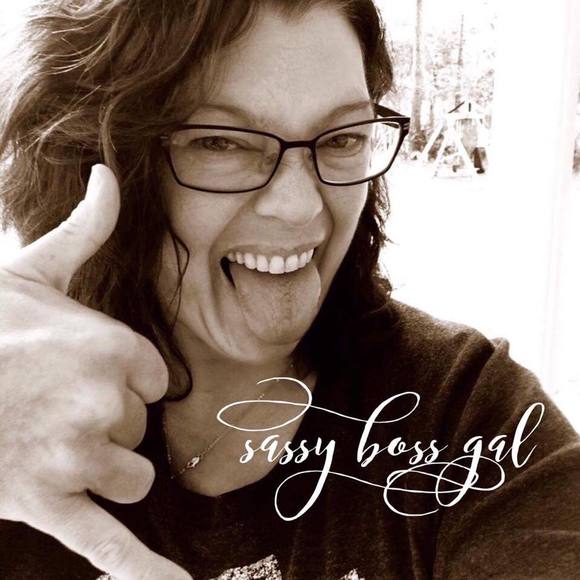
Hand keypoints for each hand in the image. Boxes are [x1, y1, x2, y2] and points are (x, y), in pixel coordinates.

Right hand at [0, 165, 191, 579]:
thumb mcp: (36, 268)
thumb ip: (88, 229)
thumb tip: (109, 176)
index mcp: (116, 349)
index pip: (156, 381)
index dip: (124, 379)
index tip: (82, 371)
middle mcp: (106, 403)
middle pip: (141, 428)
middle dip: (107, 422)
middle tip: (50, 405)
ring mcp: (78, 457)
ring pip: (132, 477)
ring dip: (101, 467)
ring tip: (47, 442)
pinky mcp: (50, 504)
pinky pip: (111, 545)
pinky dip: (145, 572)